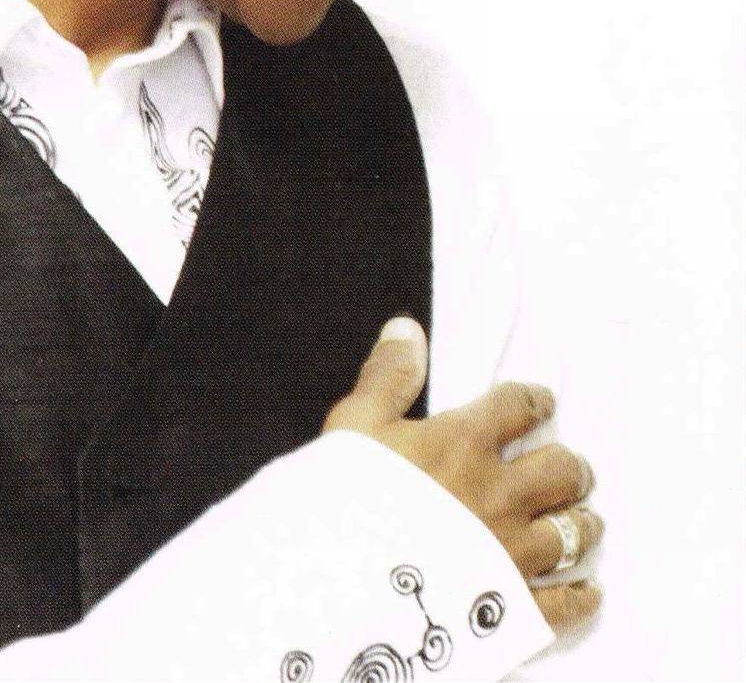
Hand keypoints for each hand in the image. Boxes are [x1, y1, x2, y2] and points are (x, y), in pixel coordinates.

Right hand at [323, 317, 603, 638]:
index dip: (533, 400)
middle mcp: (501, 493)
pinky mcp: (513, 604)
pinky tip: (589, 591)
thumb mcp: (356, 423)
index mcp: (464, 442)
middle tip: (567, 466)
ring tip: (584, 518)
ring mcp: (512, 552)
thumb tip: (409, 329)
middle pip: (561, 470)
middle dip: (569, 465)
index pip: (517, 407)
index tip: (541, 402)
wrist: (344, 578)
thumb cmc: (346, 494)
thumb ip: (389, 375)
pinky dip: (581, 595)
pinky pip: (564, 602)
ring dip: (582, 522)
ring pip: (573, 532)